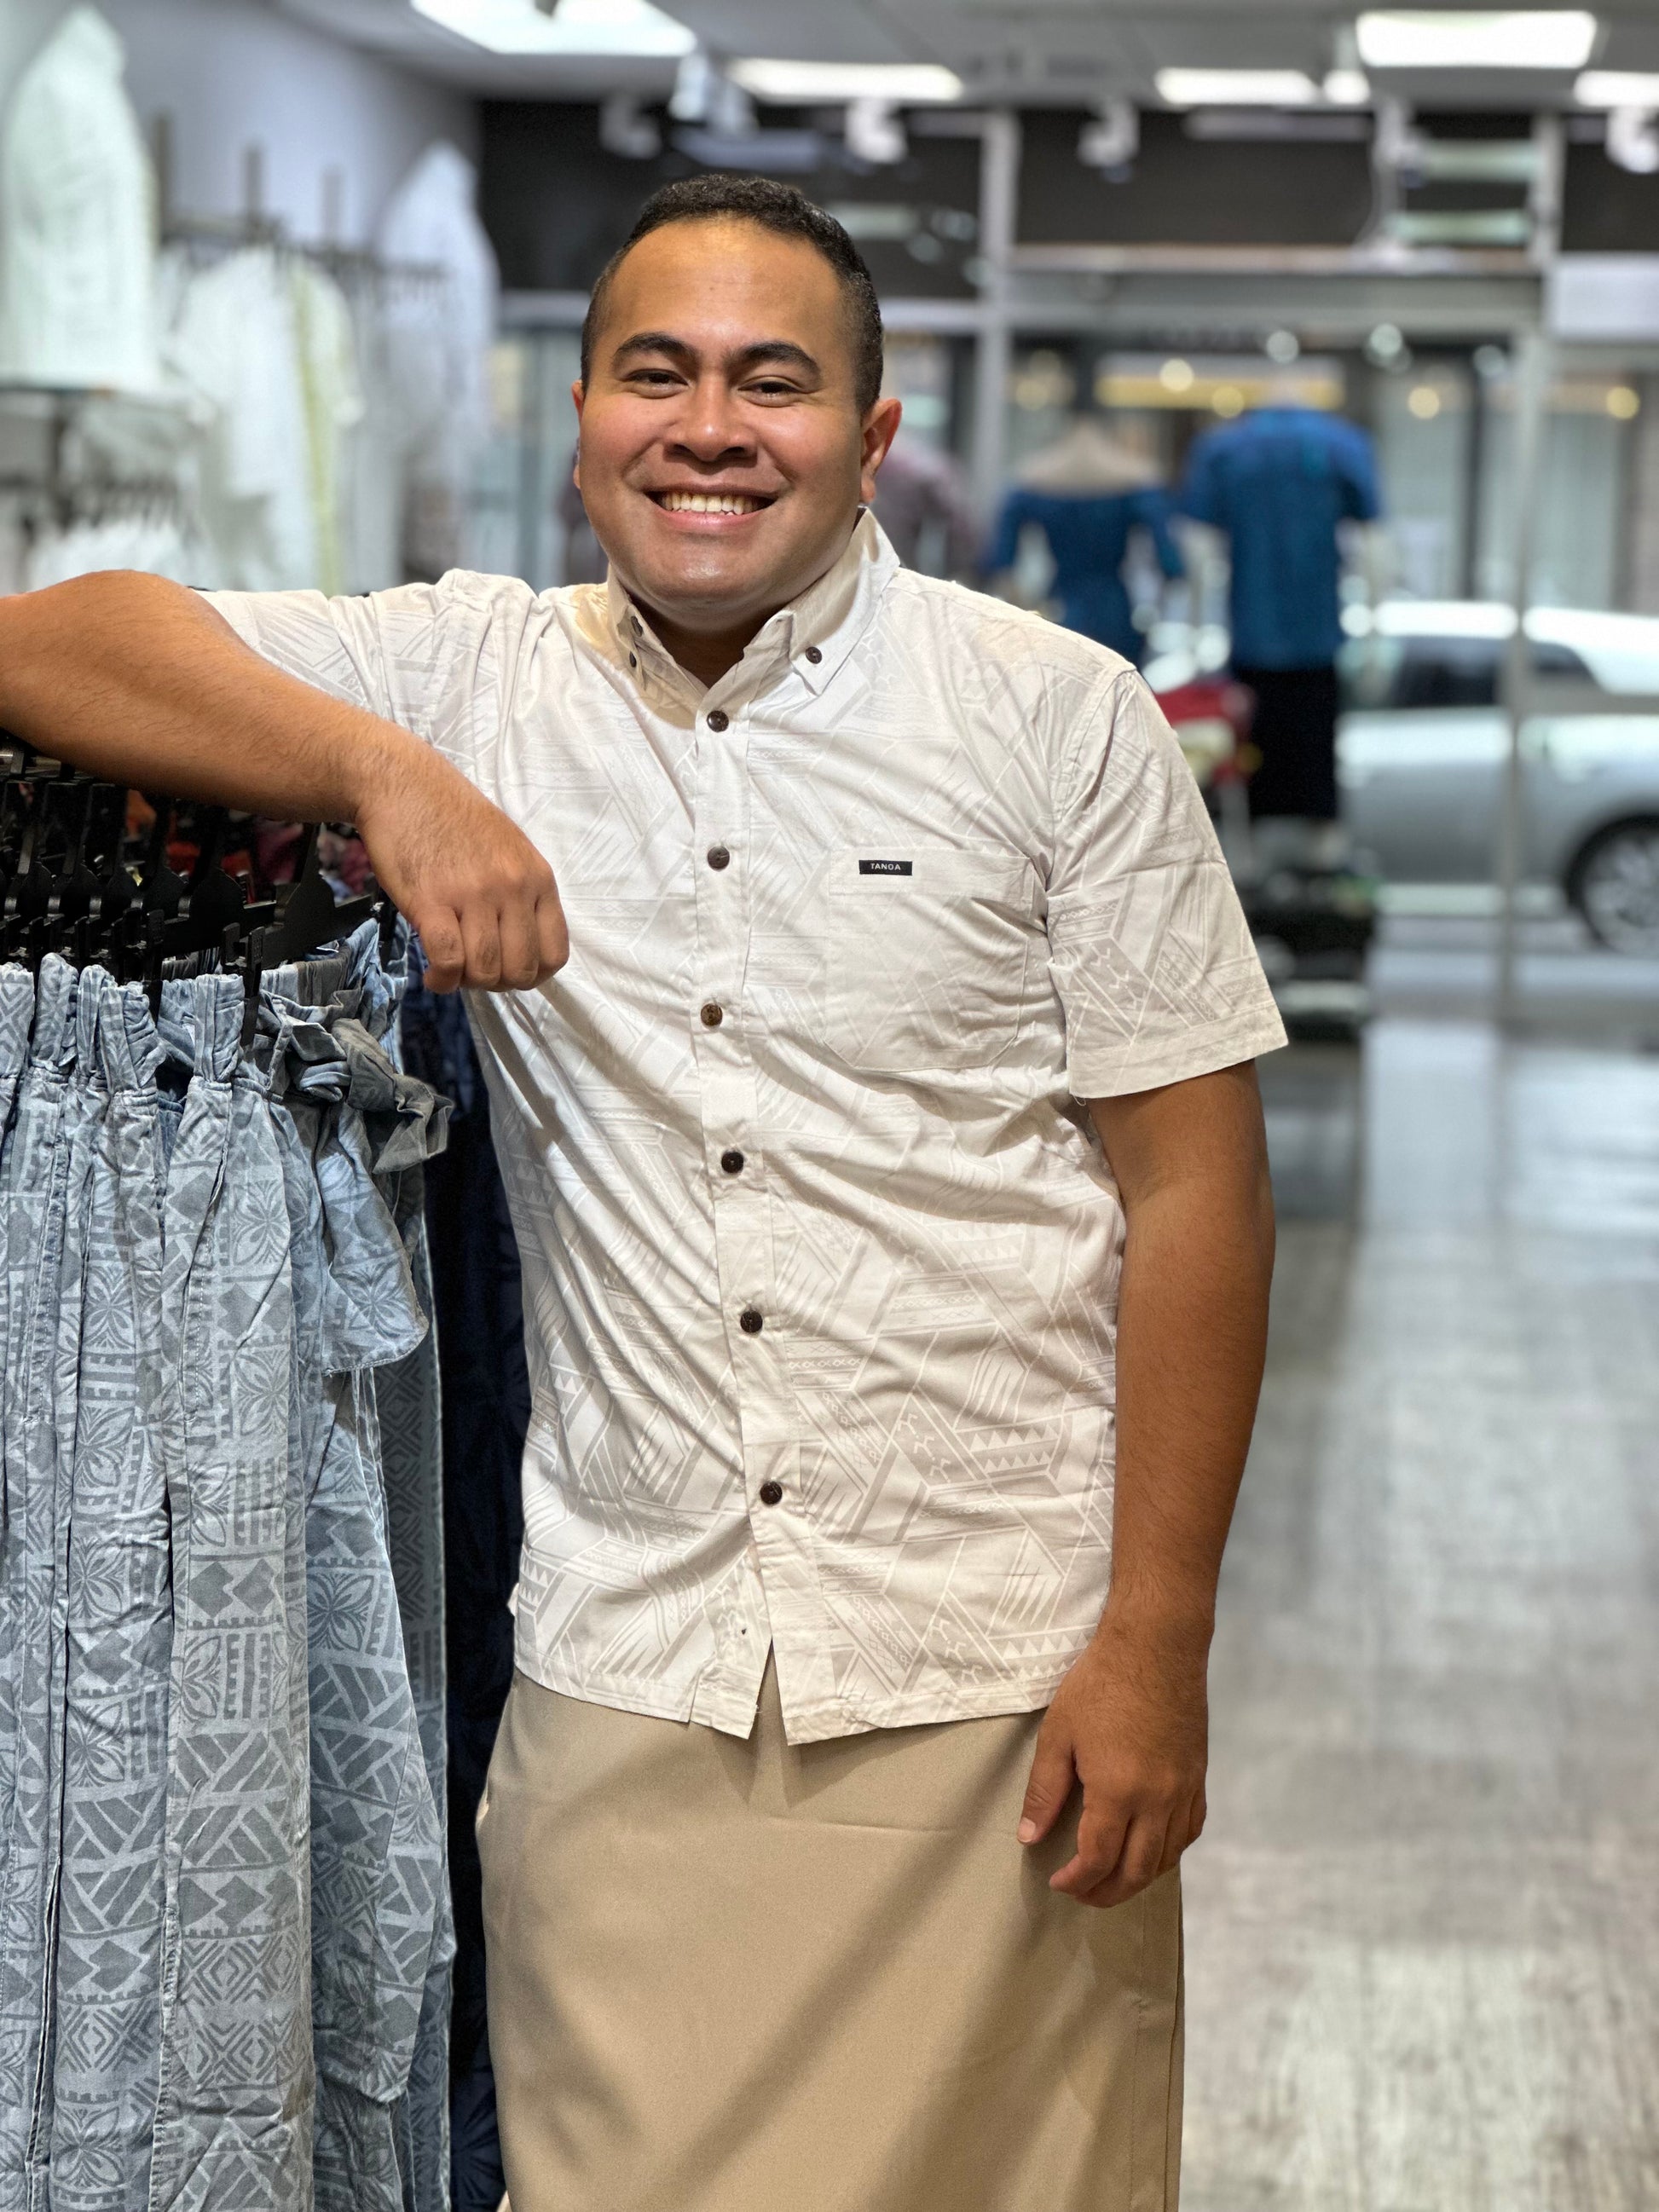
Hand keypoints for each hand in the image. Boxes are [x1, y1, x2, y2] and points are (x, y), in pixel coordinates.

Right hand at [354, 738, 567, 992]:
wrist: (402, 784)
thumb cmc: (452, 818)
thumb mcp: (509, 850)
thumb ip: (521, 894)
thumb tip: (521, 948)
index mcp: (538, 878)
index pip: (554, 954)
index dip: (531, 975)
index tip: (505, 969)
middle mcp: (513, 887)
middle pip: (520, 971)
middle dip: (496, 984)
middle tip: (471, 970)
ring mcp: (474, 894)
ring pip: (484, 971)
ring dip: (465, 982)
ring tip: (449, 970)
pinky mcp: (432, 901)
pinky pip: (448, 961)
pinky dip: (441, 979)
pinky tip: (432, 975)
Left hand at [1017, 1610, 1208, 1908]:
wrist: (1157, 1644)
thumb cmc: (1101, 1682)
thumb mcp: (1058, 1733)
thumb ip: (1043, 1791)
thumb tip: (1029, 1837)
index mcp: (1118, 1791)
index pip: (1098, 1859)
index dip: (1076, 1881)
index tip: (1058, 1882)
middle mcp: (1158, 1799)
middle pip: (1136, 1871)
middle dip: (1106, 1893)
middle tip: (1081, 1893)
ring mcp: (1183, 1790)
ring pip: (1167, 1858)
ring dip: (1138, 1878)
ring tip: (1111, 1878)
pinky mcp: (1198, 1776)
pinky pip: (1189, 1831)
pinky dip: (1169, 1851)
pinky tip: (1151, 1847)